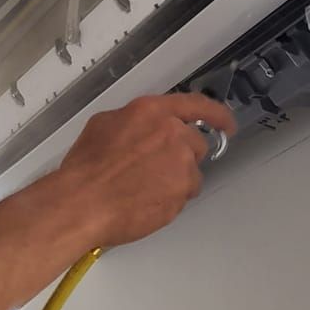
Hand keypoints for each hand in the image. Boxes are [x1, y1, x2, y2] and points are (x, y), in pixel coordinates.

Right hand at [51, 92, 236, 250]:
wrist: (82, 203)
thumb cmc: (86, 168)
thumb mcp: (103, 125)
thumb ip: (135, 121)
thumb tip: (145, 128)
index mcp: (153, 112)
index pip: (198, 106)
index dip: (217, 115)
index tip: (227, 123)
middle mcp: (173, 134)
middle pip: (196, 144)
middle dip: (182, 156)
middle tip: (155, 169)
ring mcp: (181, 165)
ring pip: (192, 173)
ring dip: (176, 180)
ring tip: (144, 189)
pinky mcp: (182, 192)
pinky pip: (184, 195)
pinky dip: (171, 199)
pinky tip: (145, 201)